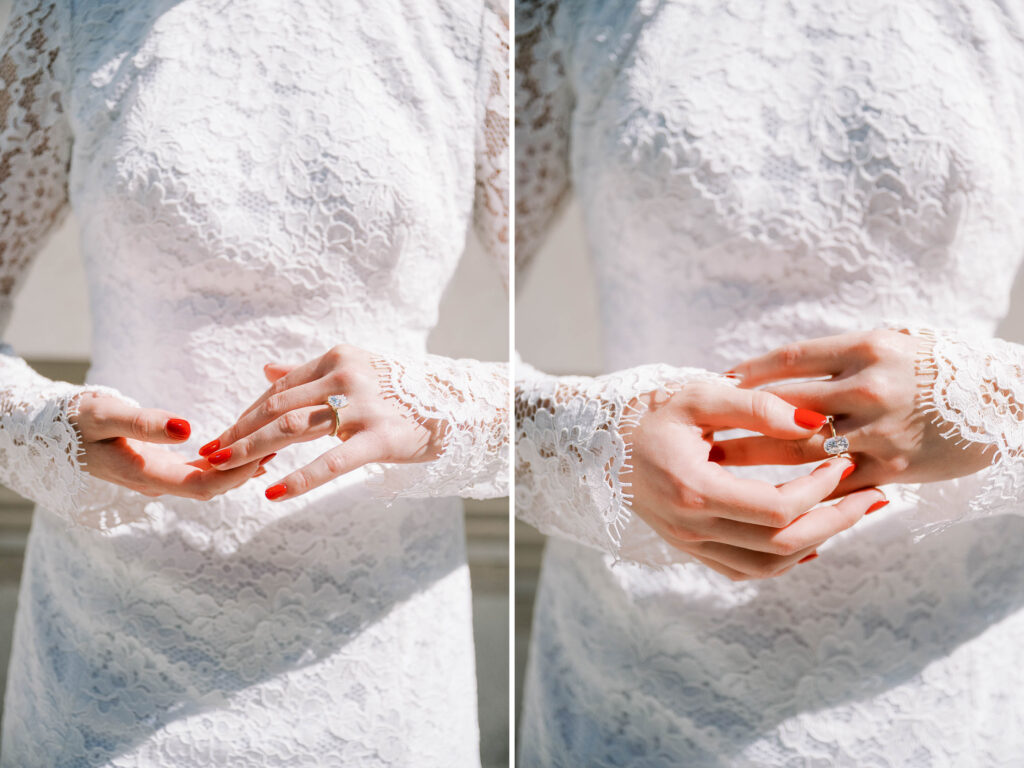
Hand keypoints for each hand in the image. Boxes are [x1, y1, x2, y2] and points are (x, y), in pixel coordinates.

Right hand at [71, 392, 265, 499]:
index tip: (263, 454)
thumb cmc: (74, 419)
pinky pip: (198, 471)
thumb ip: (144, 423)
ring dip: (239, 466)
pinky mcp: (158, 467)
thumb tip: (187, 429)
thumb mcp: (105, 414)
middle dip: (246, 470)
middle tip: (279, 445)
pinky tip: (245, 450)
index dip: (236, 474)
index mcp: (144, 475)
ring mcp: (157, 477)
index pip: (202, 485)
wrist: (47, 431)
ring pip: (207, 480)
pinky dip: (223, 462)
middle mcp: (155, 483)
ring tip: (272, 444)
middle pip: (211, 487)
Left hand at [197, 344, 444, 501]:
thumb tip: (266, 368)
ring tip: (224, 468)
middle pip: (277, 406)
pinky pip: (332, 462)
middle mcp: (346, 377)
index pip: (279, 388)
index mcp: (338, 359)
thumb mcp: (360, 370)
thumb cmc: (407, 392)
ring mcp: (363, 407)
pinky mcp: (381, 439)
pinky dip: (299, 479)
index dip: (248, 413)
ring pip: (293, 427)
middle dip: (238, 432)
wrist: (461, 405)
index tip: (224, 435)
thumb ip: (311, 373)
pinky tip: (273, 494)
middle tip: (209, 453)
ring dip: (252, 449)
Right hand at [623, 380, 886, 580]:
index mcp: (693, 488)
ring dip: (816, 543)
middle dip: (837, 522)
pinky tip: (809, 540)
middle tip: (874, 497)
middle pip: (781, 545)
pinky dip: (781, 561)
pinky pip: (743, 570)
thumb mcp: (700, 395)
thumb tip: (815, 421)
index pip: (775, 508)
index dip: (820, 490)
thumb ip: (756, 406)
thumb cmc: (649, 412)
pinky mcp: (688, 547)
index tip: (844, 460)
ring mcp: (688, 542)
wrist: (599, 442)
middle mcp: (691, 526)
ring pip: (767, 566)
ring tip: (850, 514)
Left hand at [716, 329, 995, 491]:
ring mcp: (884, 430)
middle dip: (739, 420)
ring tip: (719, 464)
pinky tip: (769, 493)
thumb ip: (834, 358)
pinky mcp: (897, 467)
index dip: (747, 372)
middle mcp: (871, 386)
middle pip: (787, 406)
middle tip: (697, 431)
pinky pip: (838, 483)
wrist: (1004, 399)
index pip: (790, 358)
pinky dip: (803, 489)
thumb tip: (769, 372)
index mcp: (867, 347)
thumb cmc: (935, 364)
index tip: (713, 384)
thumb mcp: (888, 343)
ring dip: (758, 458)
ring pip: (804, 450)